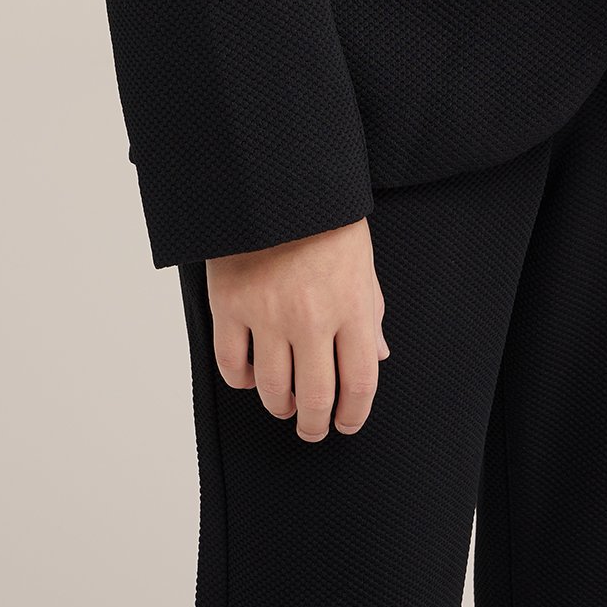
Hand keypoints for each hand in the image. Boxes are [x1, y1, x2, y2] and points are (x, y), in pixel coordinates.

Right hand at [206, 218, 390, 439]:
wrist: (276, 177)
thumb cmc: (325, 217)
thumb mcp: (361, 260)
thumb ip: (370, 311)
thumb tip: (377, 356)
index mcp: (352, 304)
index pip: (360, 381)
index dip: (355, 414)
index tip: (346, 424)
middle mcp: (312, 316)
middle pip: (316, 396)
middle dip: (316, 425)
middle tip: (313, 430)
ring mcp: (268, 313)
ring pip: (273, 389)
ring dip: (281, 407)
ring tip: (285, 406)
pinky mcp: (229, 304)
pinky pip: (232, 364)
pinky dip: (242, 380)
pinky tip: (251, 377)